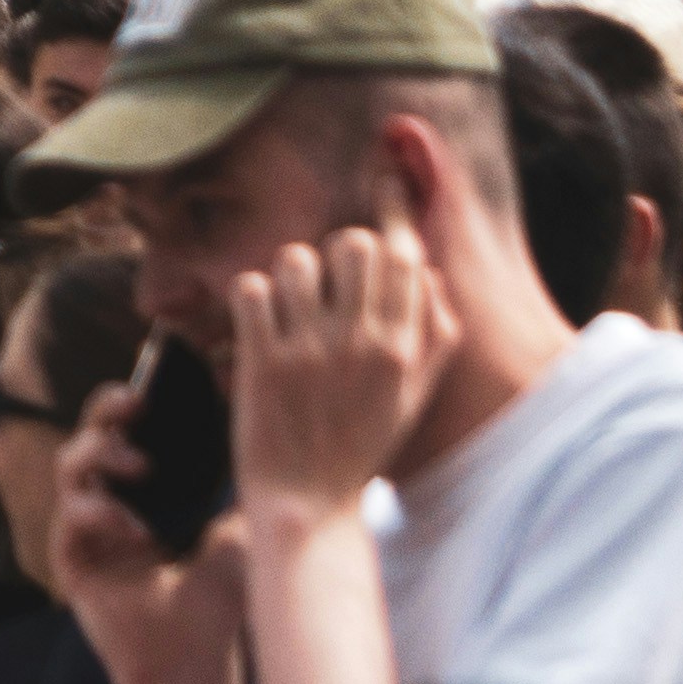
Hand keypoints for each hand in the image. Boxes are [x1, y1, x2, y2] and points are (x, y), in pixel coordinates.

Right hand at [46, 379, 255, 683]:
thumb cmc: (217, 602)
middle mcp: (108, 499)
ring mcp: (85, 528)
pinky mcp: (71, 559)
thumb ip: (233, 483)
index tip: (156, 382)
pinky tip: (132, 524)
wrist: (198, 662)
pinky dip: (99, 511)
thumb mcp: (235, 528)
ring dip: (100, 454)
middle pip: (91, 432)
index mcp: (142, 488)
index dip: (132, 400)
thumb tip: (255, 428)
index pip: (126, 428)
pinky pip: (71, 516)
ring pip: (69, 464)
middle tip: (133, 401)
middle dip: (107, 409)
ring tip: (137, 466)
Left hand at [226, 223, 453, 525]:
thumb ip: (433, 336)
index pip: (404, 255)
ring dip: (289, 274)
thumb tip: (430, 273)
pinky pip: (249, 288)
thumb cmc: (361, 444)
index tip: (384, 181)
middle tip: (329, 284)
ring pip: (294, 258)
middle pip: (351, 243)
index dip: (392, 209)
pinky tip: (259, 321)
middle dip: (337, 253)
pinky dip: (249, 296)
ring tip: (291, 307)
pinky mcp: (259, 361)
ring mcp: (306, 351)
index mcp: (399, 350)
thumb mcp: (413, 396)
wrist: (308, 502)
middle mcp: (357, 344)